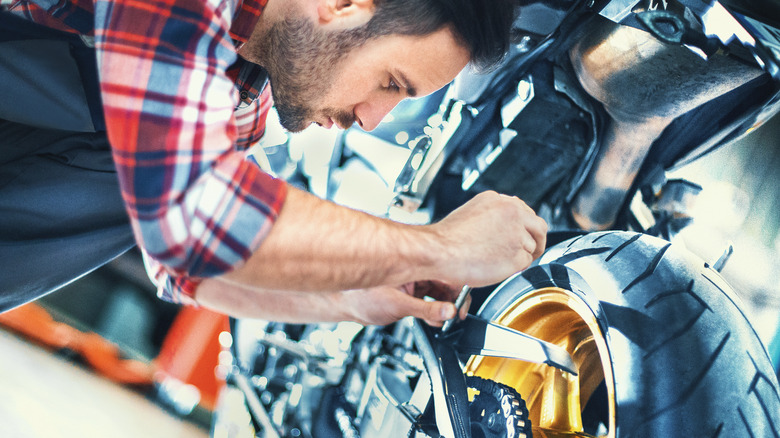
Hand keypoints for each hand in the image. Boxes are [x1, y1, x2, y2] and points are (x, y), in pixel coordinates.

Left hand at [339, 281, 470, 325]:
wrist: (345, 305)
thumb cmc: (361, 298)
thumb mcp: (399, 306)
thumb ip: (426, 310)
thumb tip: (449, 312)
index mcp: (411, 264)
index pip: (444, 272)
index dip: (457, 288)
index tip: (461, 305)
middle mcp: (414, 270)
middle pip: (444, 282)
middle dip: (452, 299)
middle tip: (456, 315)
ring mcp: (412, 282)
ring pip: (438, 292)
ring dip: (443, 306)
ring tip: (443, 319)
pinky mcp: (409, 292)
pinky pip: (428, 299)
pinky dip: (433, 310)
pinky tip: (434, 319)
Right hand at [429, 191, 546, 286]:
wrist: (439, 251)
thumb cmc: (447, 239)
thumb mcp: (471, 214)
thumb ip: (492, 216)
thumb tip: (503, 227)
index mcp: (499, 200)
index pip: (524, 212)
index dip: (524, 227)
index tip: (522, 235)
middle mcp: (512, 212)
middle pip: (538, 227)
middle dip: (536, 240)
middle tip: (530, 251)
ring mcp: (517, 233)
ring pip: (531, 247)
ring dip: (520, 256)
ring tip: (500, 261)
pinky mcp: (518, 254)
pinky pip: (526, 263)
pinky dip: (515, 268)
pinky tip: (499, 267)